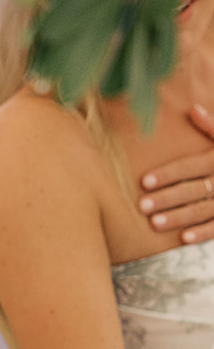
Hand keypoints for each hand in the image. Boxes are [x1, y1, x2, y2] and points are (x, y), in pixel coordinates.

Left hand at [139, 105, 213, 241]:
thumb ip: (212, 126)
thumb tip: (192, 109)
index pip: (189, 166)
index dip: (167, 174)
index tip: (144, 182)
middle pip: (192, 190)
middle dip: (167, 198)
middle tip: (143, 205)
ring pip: (202, 209)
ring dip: (179, 218)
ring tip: (155, 223)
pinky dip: (203, 233)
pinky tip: (184, 239)